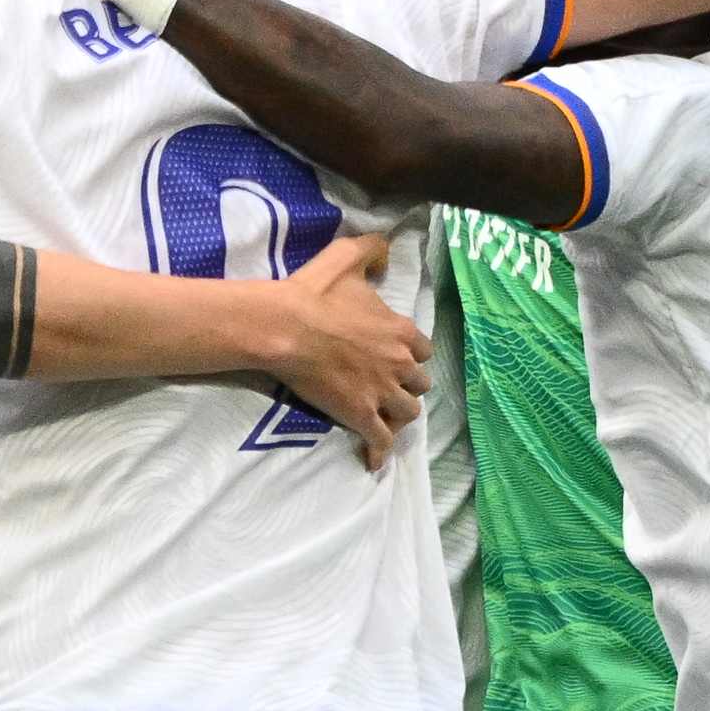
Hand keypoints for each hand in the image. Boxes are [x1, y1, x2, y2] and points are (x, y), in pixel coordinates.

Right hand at [262, 234, 424, 465]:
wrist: (285, 328)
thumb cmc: (313, 293)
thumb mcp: (345, 257)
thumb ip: (372, 250)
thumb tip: (385, 252)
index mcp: (400, 330)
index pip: (424, 350)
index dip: (412, 355)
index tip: (398, 358)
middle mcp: (399, 363)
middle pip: (420, 385)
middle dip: (408, 387)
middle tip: (390, 389)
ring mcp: (381, 391)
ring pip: (408, 414)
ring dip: (398, 417)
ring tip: (384, 420)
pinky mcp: (360, 414)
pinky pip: (381, 440)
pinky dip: (380, 451)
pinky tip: (374, 460)